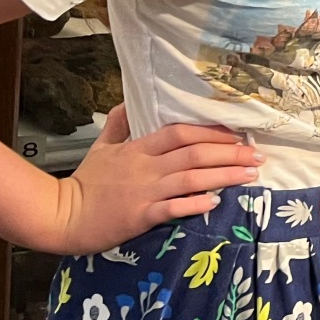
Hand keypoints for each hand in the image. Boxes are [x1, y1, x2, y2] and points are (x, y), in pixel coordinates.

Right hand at [47, 107, 262, 254]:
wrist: (62, 216)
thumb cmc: (86, 183)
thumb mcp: (100, 147)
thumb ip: (118, 125)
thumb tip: (127, 102)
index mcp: (138, 149)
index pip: (179, 133)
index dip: (210, 131)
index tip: (237, 134)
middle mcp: (145, 167)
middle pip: (193, 154)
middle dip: (229, 152)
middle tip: (257, 155)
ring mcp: (144, 192)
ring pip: (190, 179)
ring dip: (223, 175)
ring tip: (250, 174)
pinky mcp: (140, 216)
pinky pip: (173, 208)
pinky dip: (195, 204)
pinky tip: (216, 201)